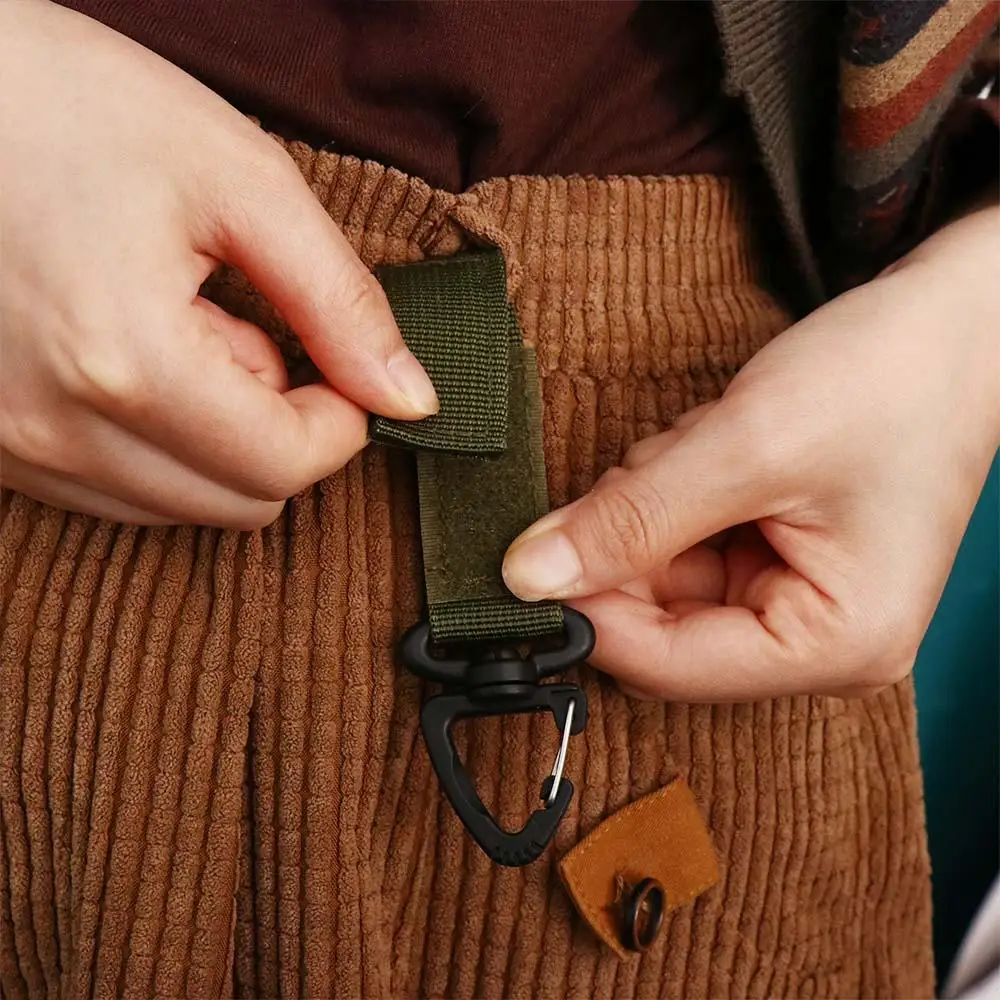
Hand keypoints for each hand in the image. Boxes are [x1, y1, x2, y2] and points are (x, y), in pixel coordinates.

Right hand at [0, 1, 436, 527]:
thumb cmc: (69, 102)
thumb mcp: (239, 181)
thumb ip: (339, 303)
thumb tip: (410, 398)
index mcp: (125, 363)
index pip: (283, 467)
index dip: (340, 421)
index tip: (340, 364)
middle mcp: (53, 429)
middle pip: (238, 502)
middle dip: (279, 428)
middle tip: (254, 329)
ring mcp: (10, 444)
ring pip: (180, 505)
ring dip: (216, 435)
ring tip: (183, 327)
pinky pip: (114, 487)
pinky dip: (156, 438)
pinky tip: (134, 353)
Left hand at [503, 207, 999, 700]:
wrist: (955, 324)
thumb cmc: (890, 380)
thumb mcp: (748, 445)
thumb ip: (631, 517)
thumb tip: (528, 576)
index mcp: (833, 644)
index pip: (667, 663)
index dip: (589, 610)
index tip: (532, 554)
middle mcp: (815, 641)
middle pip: (659, 621)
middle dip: (632, 538)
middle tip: (654, 462)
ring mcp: (796, 599)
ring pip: (662, 573)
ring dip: (656, 500)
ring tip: (708, 439)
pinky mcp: (778, 557)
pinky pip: (686, 540)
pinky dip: (674, 489)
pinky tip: (711, 442)